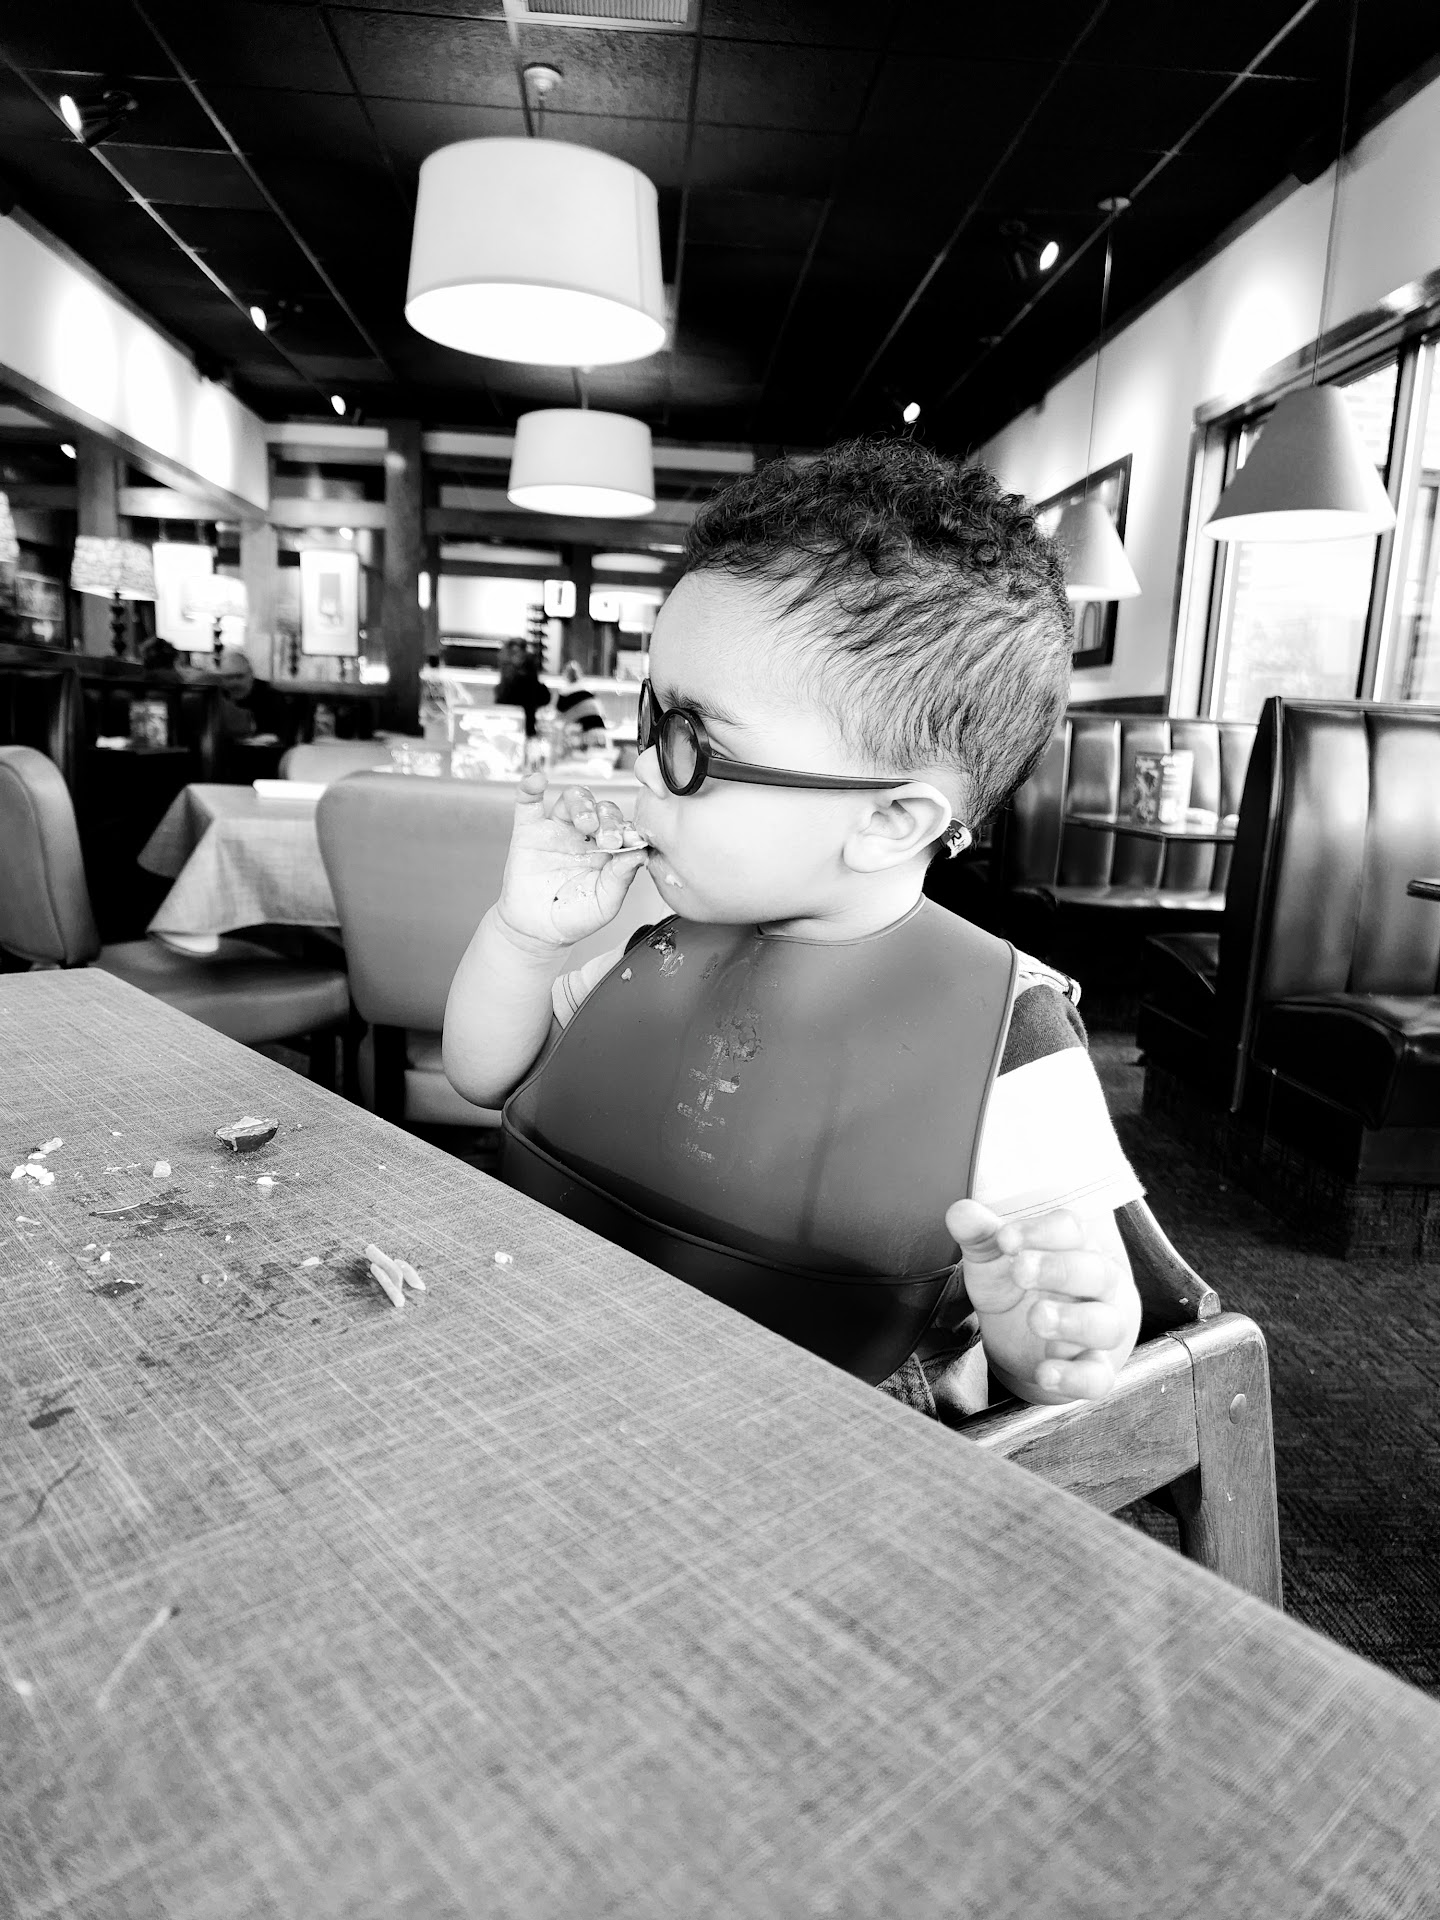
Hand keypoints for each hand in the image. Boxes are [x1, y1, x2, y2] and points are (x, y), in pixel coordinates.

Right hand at [494, 771, 649, 951]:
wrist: (538, 932)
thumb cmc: (574, 918)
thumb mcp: (605, 903)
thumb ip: (621, 878)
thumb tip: (639, 853)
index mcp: (608, 850)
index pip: (623, 827)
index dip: (628, 830)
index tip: (631, 841)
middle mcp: (585, 836)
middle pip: (601, 808)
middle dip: (608, 819)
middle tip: (608, 839)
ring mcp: (557, 830)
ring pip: (573, 799)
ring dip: (582, 805)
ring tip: (585, 823)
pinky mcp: (529, 832)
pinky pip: (528, 803)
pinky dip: (530, 787)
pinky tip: (536, 781)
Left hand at [945, 1198, 1136, 1401]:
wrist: (1027, 1339)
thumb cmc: (1018, 1286)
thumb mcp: (993, 1258)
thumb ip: (980, 1234)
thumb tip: (960, 1211)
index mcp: (1075, 1247)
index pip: (1073, 1230)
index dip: (1042, 1231)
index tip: (1005, 1238)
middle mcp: (1097, 1286)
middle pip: (1098, 1273)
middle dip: (1059, 1270)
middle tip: (1020, 1269)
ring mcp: (1099, 1329)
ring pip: (1106, 1324)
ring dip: (1073, 1322)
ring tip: (1037, 1318)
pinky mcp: (1093, 1370)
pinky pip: (1097, 1377)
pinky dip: (1075, 1378)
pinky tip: (1045, 1373)